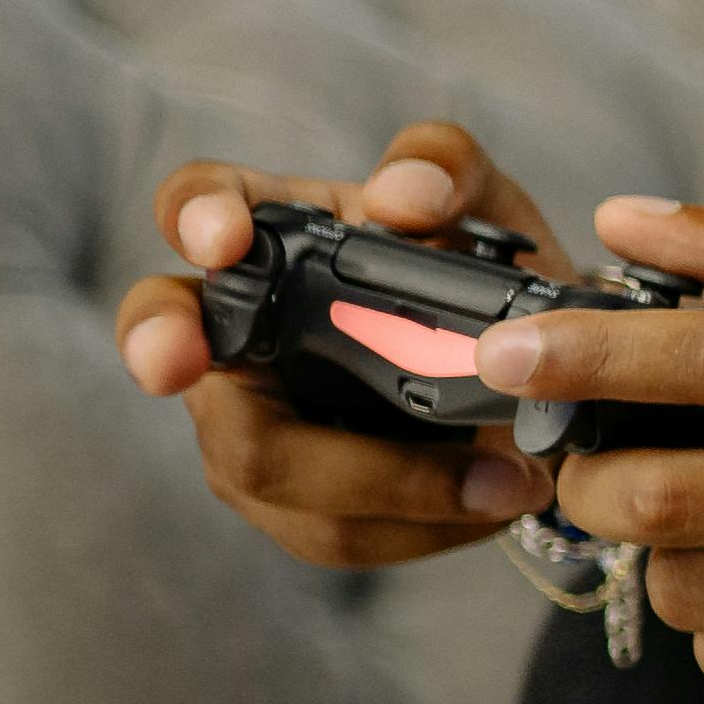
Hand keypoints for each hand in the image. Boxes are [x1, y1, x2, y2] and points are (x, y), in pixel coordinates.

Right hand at [114, 121, 563, 571]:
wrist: (538, 388)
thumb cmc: (487, 281)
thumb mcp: (489, 212)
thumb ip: (450, 173)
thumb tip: (402, 195)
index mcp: (277, 235)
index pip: (200, 204)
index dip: (195, 216)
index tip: (221, 238)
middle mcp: (239, 329)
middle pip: (173, 346)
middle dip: (166, 354)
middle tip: (174, 362)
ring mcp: (251, 420)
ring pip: (262, 464)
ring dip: (386, 482)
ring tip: (503, 480)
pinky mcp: (291, 501)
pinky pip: (330, 529)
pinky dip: (418, 526)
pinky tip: (486, 506)